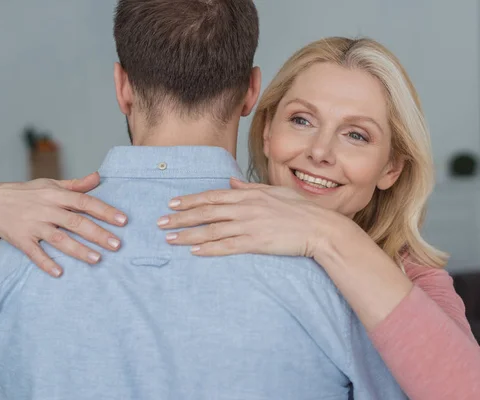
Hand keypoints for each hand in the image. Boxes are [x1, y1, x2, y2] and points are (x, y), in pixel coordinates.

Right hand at [0, 173, 127, 276]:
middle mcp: (46, 210)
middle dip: (98, 234)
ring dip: (78, 250)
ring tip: (97, 259)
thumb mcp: (50, 185)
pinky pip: (34, 253)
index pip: (85, 202)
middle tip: (117, 245)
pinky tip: (59, 273)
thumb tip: (99, 176)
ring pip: (59, 239)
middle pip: (76, 222)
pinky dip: (45, 263)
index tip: (123, 220)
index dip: (104, 211)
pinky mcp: (21, 240)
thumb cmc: (27, 193)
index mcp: (56, 195)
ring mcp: (33, 225)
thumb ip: (76, 185)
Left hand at [157, 178, 349, 257]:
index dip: (190, 200)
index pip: (212, 196)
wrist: (318, 227)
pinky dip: (209, 249)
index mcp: (249, 195)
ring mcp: (250, 226)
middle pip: (206, 212)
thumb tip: (231, 181)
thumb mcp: (274, 191)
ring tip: (170, 239)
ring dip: (188, 235)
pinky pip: (227, 247)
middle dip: (180, 218)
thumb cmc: (299, 209)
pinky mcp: (256, 243)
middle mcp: (245, 209)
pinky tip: (194, 252)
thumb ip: (250, 187)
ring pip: (212, 230)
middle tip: (160, 223)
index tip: (172, 204)